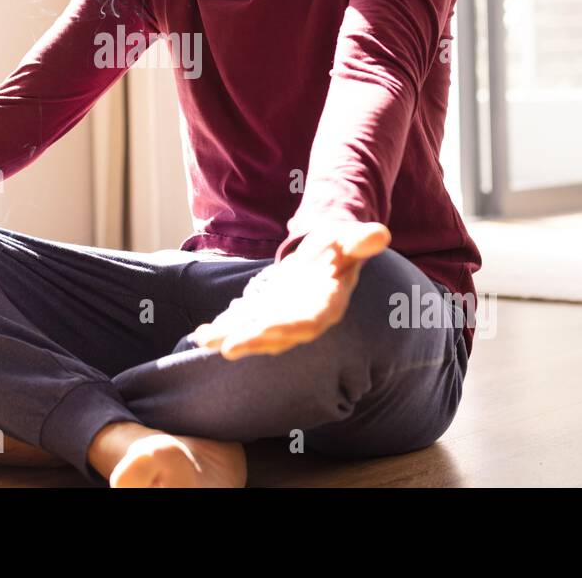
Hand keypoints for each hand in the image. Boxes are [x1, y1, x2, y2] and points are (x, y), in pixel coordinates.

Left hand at [187, 221, 390, 359]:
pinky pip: (243, 325)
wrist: (327, 253)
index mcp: (326, 305)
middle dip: (253, 341)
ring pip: (255, 334)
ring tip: (204, 340)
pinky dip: (224, 329)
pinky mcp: (266, 314)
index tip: (265, 331)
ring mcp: (282, 318)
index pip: (308, 322)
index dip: (287, 328)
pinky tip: (202, 334)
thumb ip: (361, 241)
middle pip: (278, 335)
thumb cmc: (339, 246)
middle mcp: (303, 319)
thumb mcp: (350, 239)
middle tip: (228, 347)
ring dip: (231, 338)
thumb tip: (379, 234)